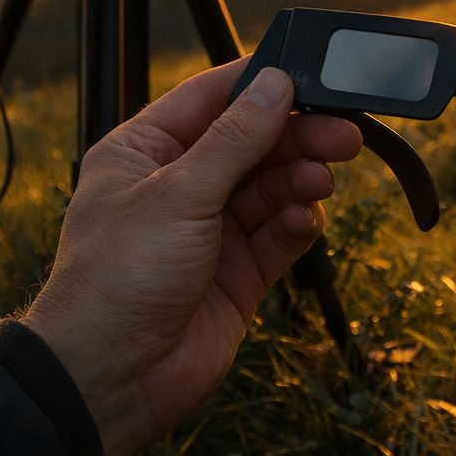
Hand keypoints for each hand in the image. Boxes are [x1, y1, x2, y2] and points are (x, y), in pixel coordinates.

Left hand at [23, 58, 360, 455]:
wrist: (111, 379)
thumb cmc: (119, 279)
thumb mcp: (178, 195)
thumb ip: (235, 139)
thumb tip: (276, 84)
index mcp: (145, 153)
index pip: (210, 100)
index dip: (260, 85)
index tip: (310, 75)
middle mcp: (180, 186)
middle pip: (253, 144)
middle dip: (298, 137)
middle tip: (344, 135)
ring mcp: (211, 230)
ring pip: (272, 187)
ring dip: (300, 179)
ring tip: (321, 180)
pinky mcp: (239, 272)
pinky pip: (279, 233)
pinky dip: (297, 223)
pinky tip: (304, 220)